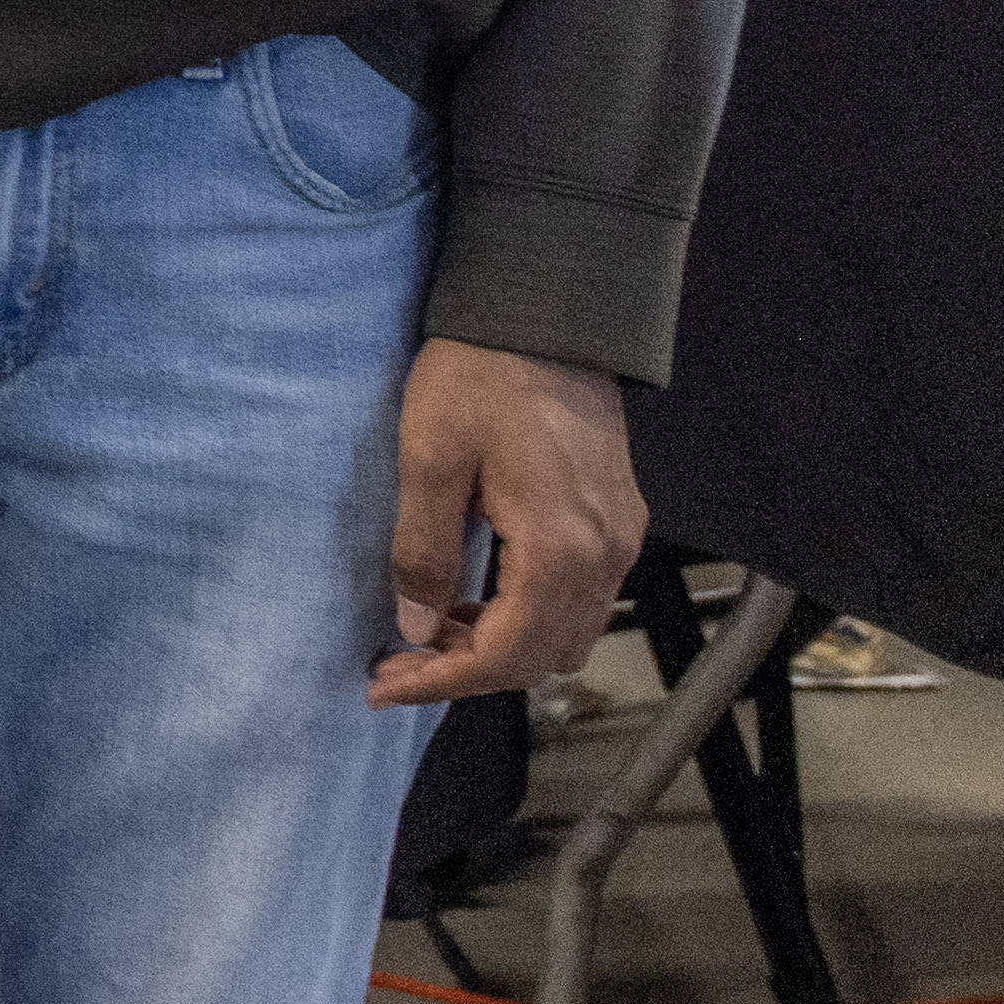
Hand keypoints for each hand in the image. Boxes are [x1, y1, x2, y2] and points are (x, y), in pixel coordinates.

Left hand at [374, 336, 644, 705]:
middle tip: (398, 661)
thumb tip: (415, 627)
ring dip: (501, 645)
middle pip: (542, 657)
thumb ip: (423, 552)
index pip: (506, 655)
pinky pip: (580, 597)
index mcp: (560, 549)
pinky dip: (528, 613)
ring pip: (566, 633)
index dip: (441, 681)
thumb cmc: (480, 377)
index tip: (383, 686)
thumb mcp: (428, 460)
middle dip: (469, 671)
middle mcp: (606, 555)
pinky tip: (476, 593)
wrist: (546, 317)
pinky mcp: (619, 519)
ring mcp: (620, 538)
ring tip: (432, 626)